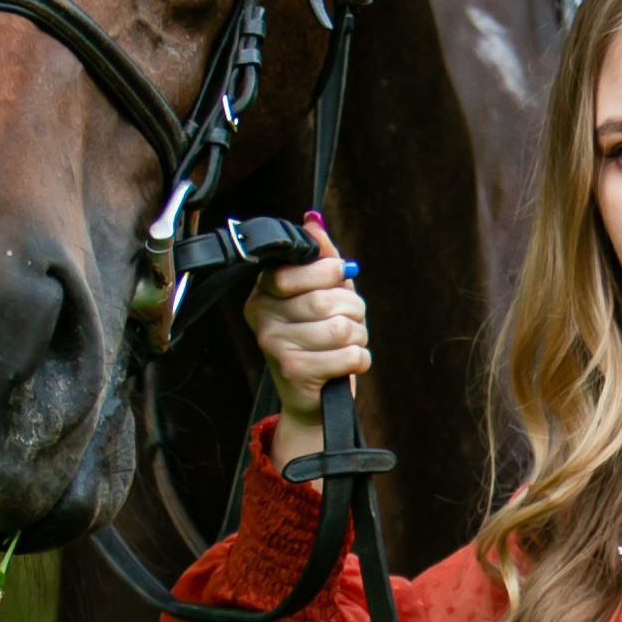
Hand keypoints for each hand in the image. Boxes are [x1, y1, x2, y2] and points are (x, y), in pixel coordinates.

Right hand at [251, 216, 369, 439]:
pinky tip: (347, 364)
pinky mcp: (294, 371)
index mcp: (263, 291)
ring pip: (342, 328)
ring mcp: (273, 345)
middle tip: (349, 321)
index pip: (300, 269)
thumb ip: (320, 257)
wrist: (311, 399)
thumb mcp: (321, 293)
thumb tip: (314, 222)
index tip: (340, 278)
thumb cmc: (318, 340)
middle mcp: (261, 316)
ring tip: (347, 344)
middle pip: (327, 300)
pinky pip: (349, 355)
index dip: (330, 273)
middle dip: (353, 310)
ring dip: (359, 336)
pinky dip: (361, 359)